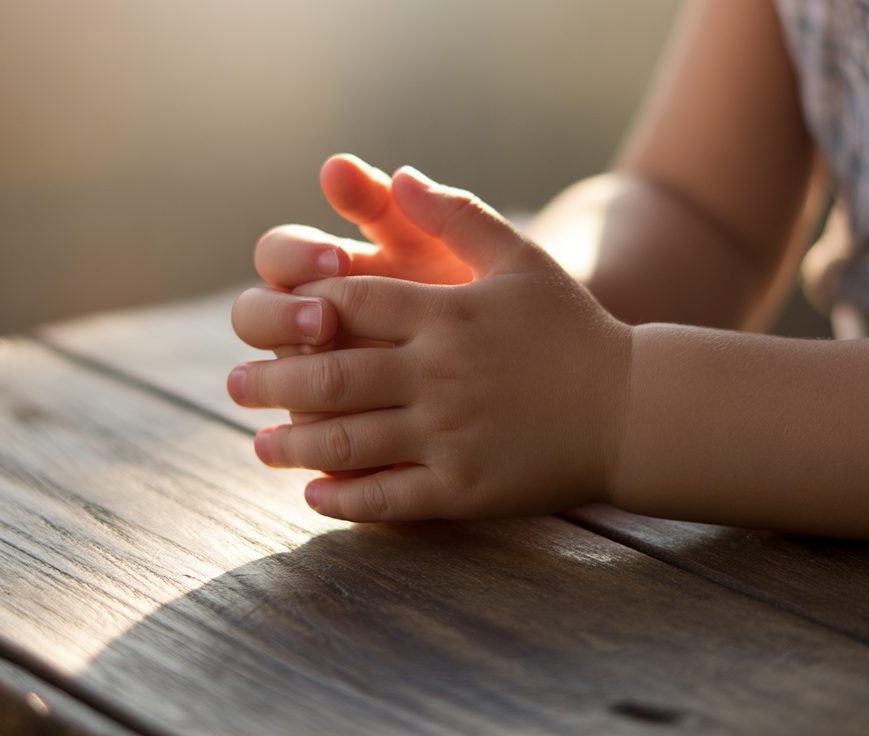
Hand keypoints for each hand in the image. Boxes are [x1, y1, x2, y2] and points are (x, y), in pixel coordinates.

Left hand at [227, 167, 632, 520]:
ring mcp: (450, 434)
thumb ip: (457, 216)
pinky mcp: (464, 488)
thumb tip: (398, 176)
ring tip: (259, 444)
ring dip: (292, 442)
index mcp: (445, 314)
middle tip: (233, 387)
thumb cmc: (572, 330)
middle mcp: (439, 373)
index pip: (348, 304)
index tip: (271, 322)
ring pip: (347, 439)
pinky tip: (314, 496)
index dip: (299, 310)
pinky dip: (344, 498)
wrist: (635, 409)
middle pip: (329, 372)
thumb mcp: (521, 258)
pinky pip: (389, 497)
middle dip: (271, 380)